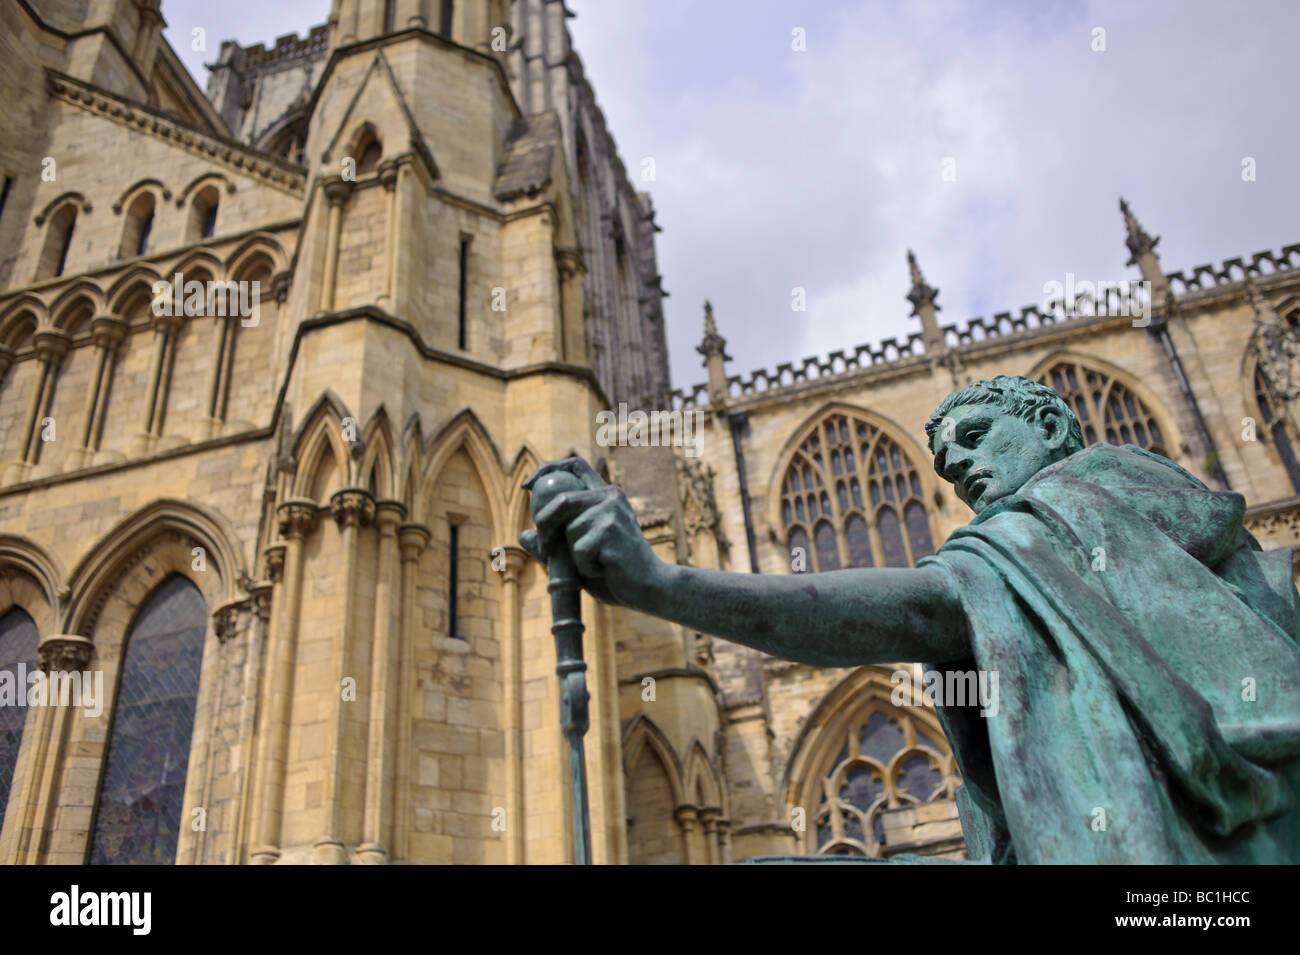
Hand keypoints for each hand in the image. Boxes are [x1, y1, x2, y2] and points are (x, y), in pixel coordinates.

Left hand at [520, 457, 665, 608]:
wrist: (650, 588)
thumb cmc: (615, 573)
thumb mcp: (579, 556)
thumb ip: (554, 545)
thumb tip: (523, 534)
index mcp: (606, 496)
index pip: (576, 465)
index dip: (547, 468)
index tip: (528, 485)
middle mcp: (610, 497)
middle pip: (562, 500)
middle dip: (545, 524)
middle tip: (547, 549)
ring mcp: (612, 512)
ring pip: (570, 530)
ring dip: (574, 556)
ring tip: (598, 564)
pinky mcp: (611, 531)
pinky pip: (580, 551)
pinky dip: (585, 568)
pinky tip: (606, 570)